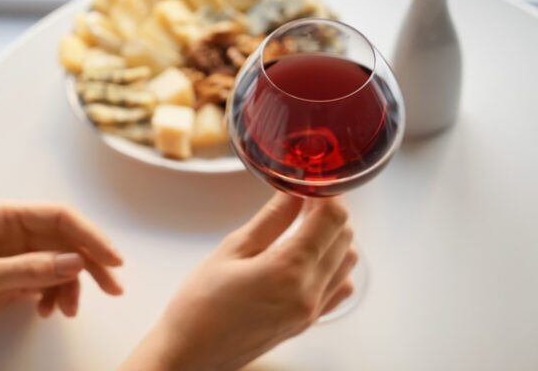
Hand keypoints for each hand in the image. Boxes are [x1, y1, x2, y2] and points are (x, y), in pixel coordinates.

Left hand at [0, 201, 122, 337]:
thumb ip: (28, 270)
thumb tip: (74, 263)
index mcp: (3, 217)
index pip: (60, 218)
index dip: (91, 236)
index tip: (112, 260)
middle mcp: (13, 231)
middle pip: (65, 239)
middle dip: (90, 262)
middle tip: (112, 287)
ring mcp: (12, 253)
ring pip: (58, 262)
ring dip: (70, 285)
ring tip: (67, 311)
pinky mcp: (9, 275)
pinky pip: (44, 280)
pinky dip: (52, 295)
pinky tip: (48, 310)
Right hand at [119, 192, 356, 370]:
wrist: (190, 355)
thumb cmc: (199, 306)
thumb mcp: (231, 250)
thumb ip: (270, 219)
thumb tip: (293, 192)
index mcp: (289, 270)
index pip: (331, 218)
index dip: (325, 193)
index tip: (310, 184)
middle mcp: (309, 293)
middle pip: (344, 236)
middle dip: (328, 212)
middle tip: (302, 200)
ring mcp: (311, 311)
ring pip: (347, 261)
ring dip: (333, 237)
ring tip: (302, 226)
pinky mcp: (307, 323)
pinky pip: (339, 288)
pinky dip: (333, 265)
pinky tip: (308, 258)